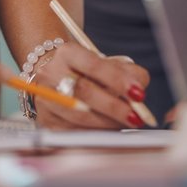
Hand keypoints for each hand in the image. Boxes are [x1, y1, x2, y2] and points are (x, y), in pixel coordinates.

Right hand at [30, 42, 150, 129]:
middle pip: (84, 91)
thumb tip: (139, 90)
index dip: (118, 80)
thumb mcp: (104, 62)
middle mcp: (51, 73)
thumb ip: (126, 72)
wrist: (54, 78)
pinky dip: (96, 133)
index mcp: (67, 53)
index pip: (93, 65)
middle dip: (114, 107)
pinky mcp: (46, 121)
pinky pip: (74, 132)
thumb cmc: (86, 72)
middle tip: (136, 116)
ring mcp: (46, 98)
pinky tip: (110, 131)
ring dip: (108, 123)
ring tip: (126, 124)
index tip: (139, 93)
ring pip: (79, 115)